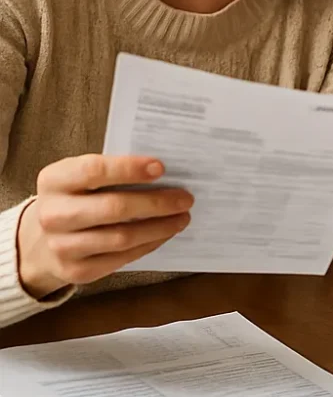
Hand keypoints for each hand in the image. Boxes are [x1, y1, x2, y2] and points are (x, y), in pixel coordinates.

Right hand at [16, 155, 193, 298]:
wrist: (40, 241)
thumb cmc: (75, 198)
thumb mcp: (80, 178)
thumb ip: (113, 171)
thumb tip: (163, 170)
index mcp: (54, 181)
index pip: (93, 171)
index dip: (129, 169)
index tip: (161, 168)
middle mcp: (52, 215)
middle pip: (112, 208)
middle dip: (155, 203)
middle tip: (186, 198)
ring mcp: (62, 247)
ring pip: (121, 237)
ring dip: (159, 227)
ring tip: (182, 217)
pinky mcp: (76, 271)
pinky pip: (121, 258)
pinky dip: (149, 244)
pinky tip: (165, 233)